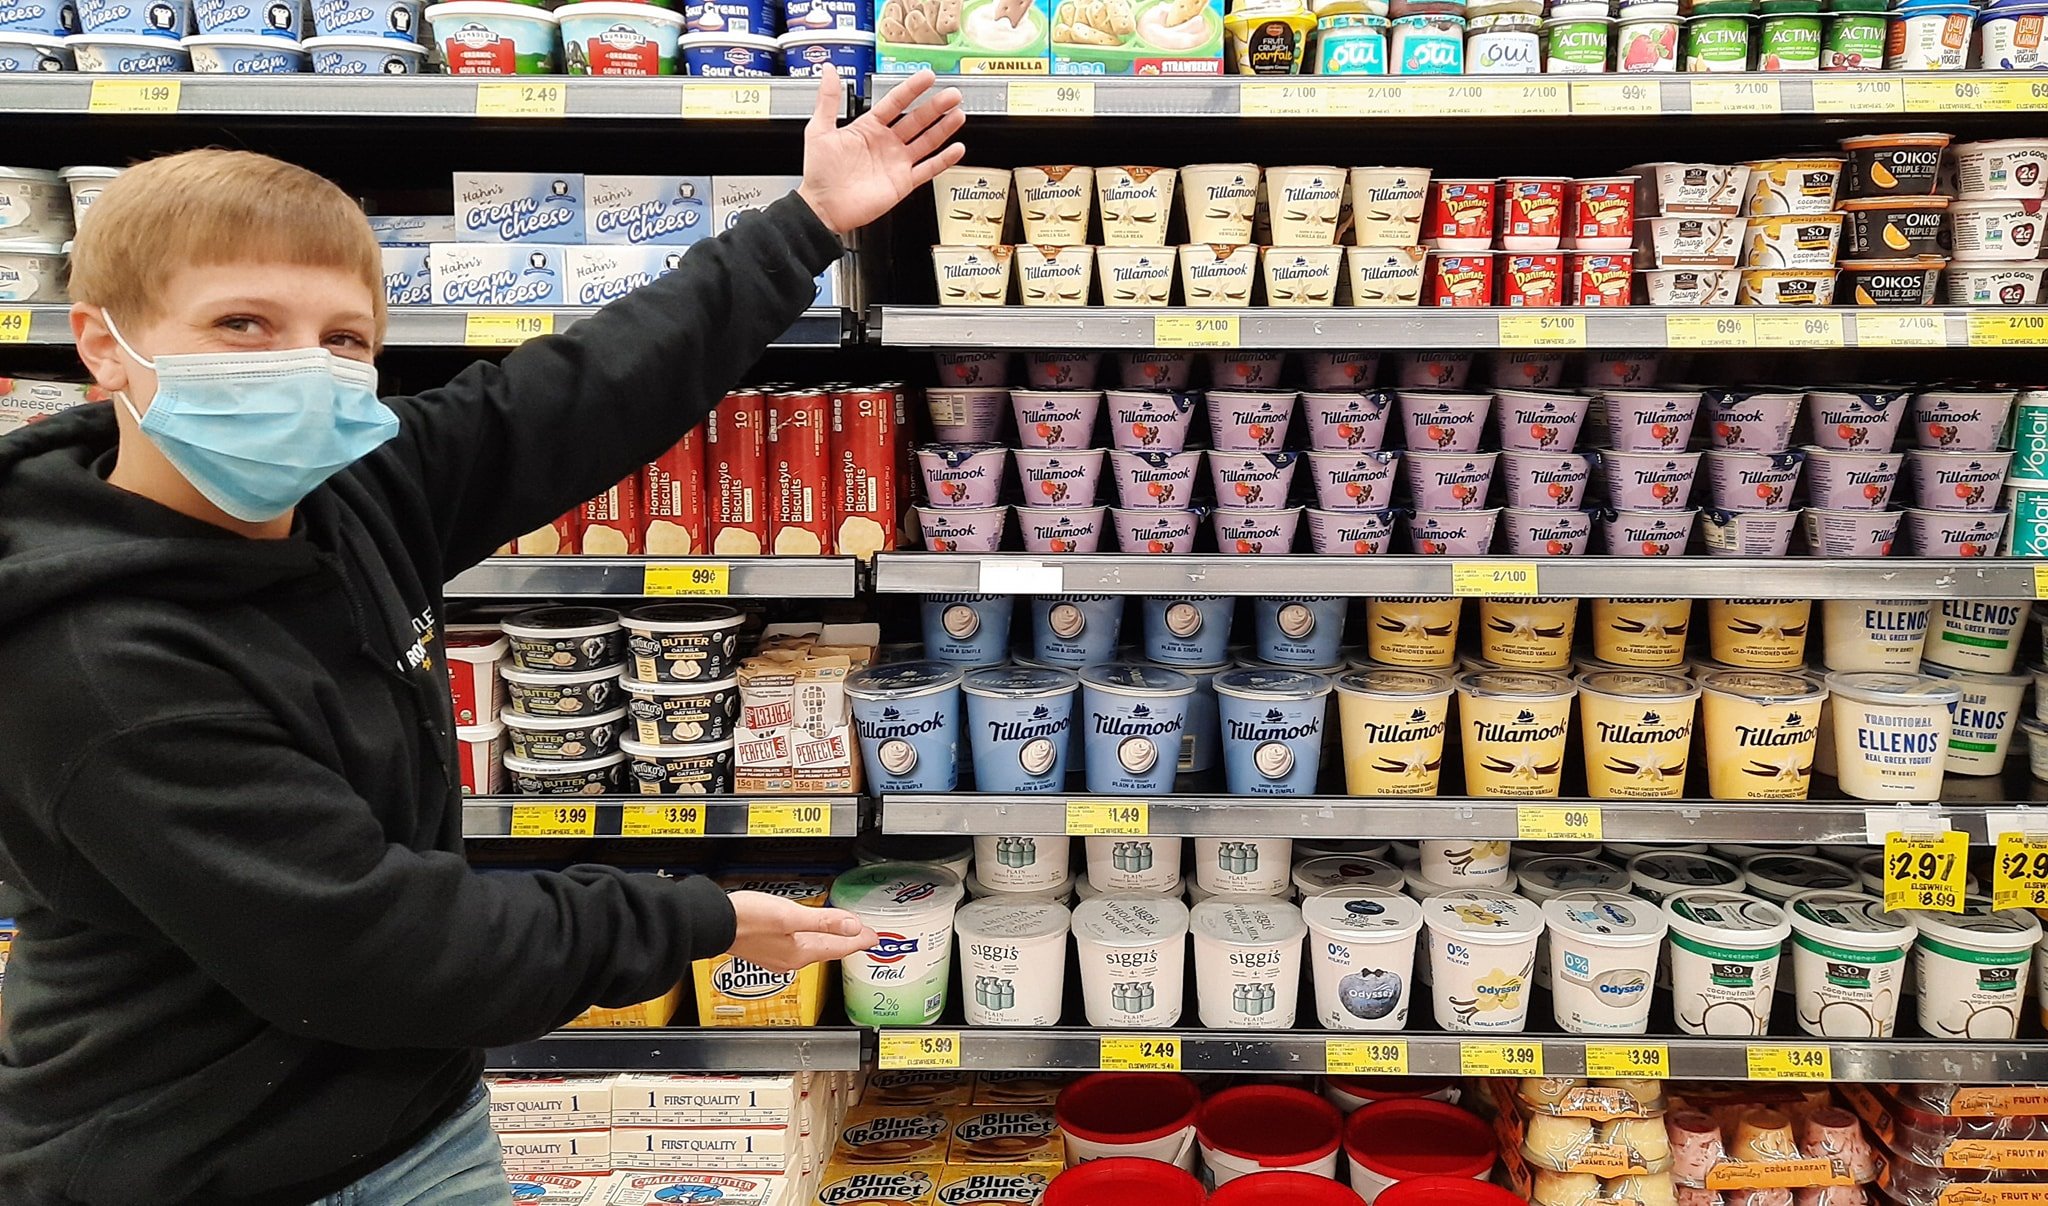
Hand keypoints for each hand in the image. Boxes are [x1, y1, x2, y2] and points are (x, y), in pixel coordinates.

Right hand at [725, 890, 878, 973]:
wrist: (713, 923)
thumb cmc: (746, 919)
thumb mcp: (790, 915)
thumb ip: (824, 921)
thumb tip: (853, 926)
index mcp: (799, 952)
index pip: (839, 947)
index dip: (859, 941)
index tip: (875, 939)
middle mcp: (790, 958)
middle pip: (828, 949)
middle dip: (848, 943)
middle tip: (865, 937)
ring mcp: (777, 955)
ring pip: (813, 948)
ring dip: (831, 941)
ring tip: (844, 936)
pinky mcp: (765, 947)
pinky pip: (798, 946)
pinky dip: (811, 939)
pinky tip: (809, 934)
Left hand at [797, 66, 966, 235]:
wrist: (822, 208)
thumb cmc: (819, 173)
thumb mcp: (819, 130)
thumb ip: (828, 99)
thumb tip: (828, 71)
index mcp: (868, 128)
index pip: (895, 102)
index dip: (912, 89)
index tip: (927, 77)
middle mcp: (886, 143)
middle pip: (917, 120)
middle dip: (936, 106)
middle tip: (952, 94)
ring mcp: (896, 163)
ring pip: (926, 141)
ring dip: (943, 128)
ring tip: (958, 114)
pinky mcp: (903, 183)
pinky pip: (927, 169)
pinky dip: (943, 160)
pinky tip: (956, 149)